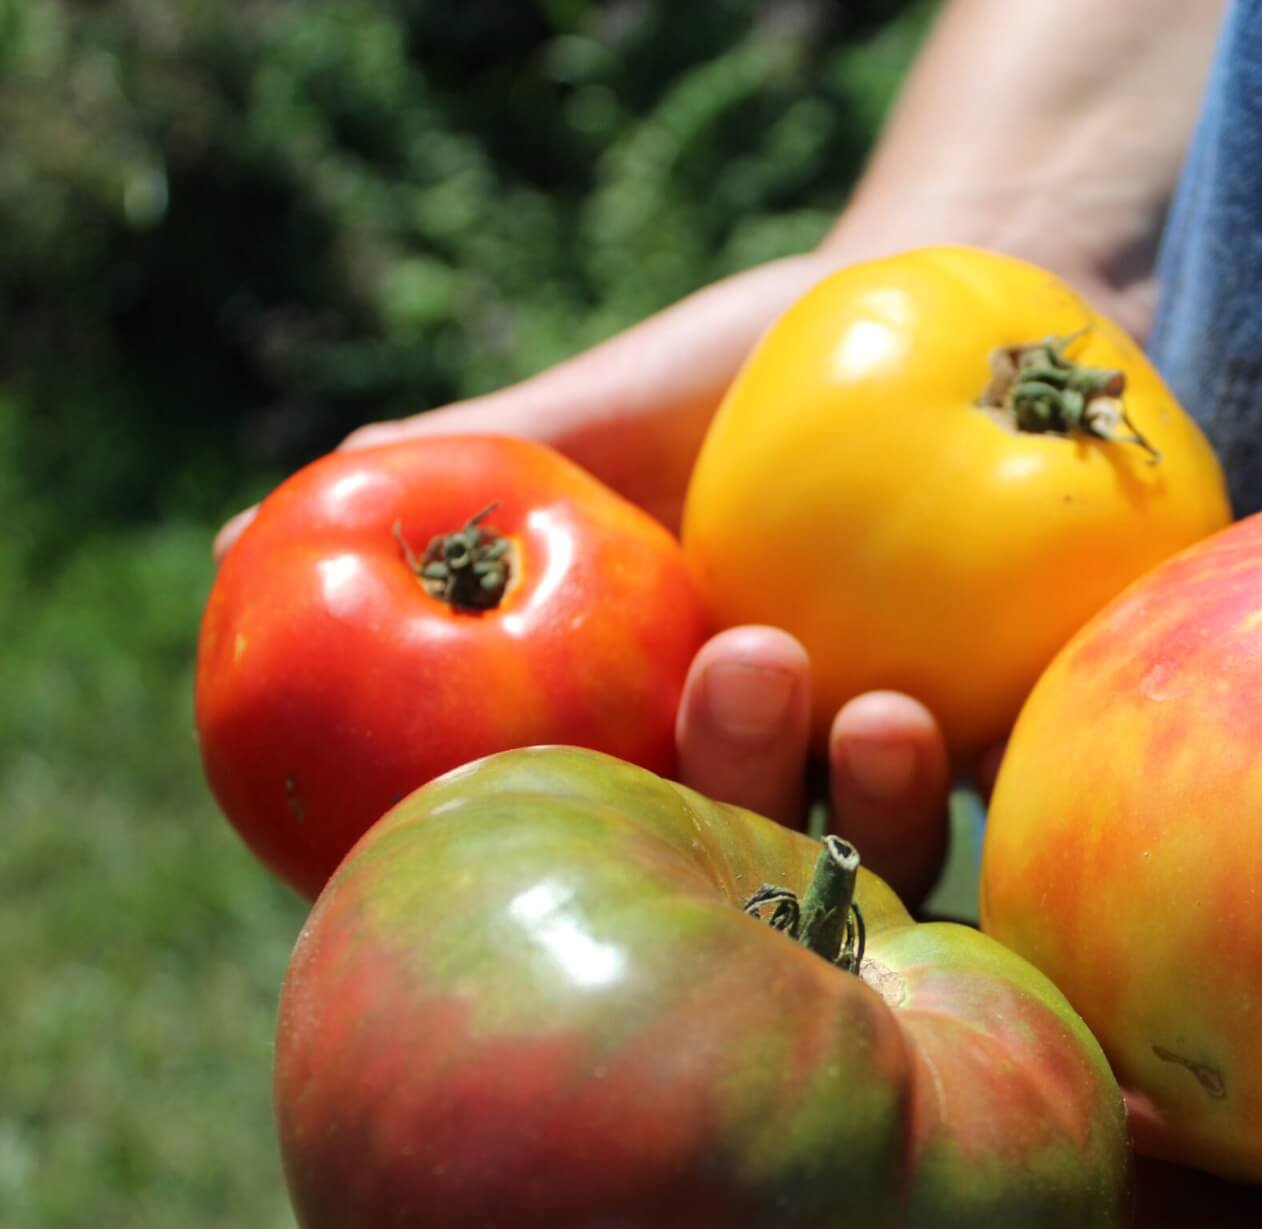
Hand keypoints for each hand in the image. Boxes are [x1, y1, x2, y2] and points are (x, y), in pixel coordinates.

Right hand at [212, 243, 1018, 903]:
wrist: (971, 317)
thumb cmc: (768, 360)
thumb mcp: (613, 408)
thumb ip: (466, 475)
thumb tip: (240, 534)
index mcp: (658, 728)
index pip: (584, 839)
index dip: (537, 865)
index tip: (501, 822)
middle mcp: (768, 777)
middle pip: (731, 866)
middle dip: (725, 793)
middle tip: (744, 669)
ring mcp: (889, 785)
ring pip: (868, 868)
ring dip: (861, 811)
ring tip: (871, 708)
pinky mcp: (1010, 764)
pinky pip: (995, 817)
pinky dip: (963, 791)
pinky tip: (941, 719)